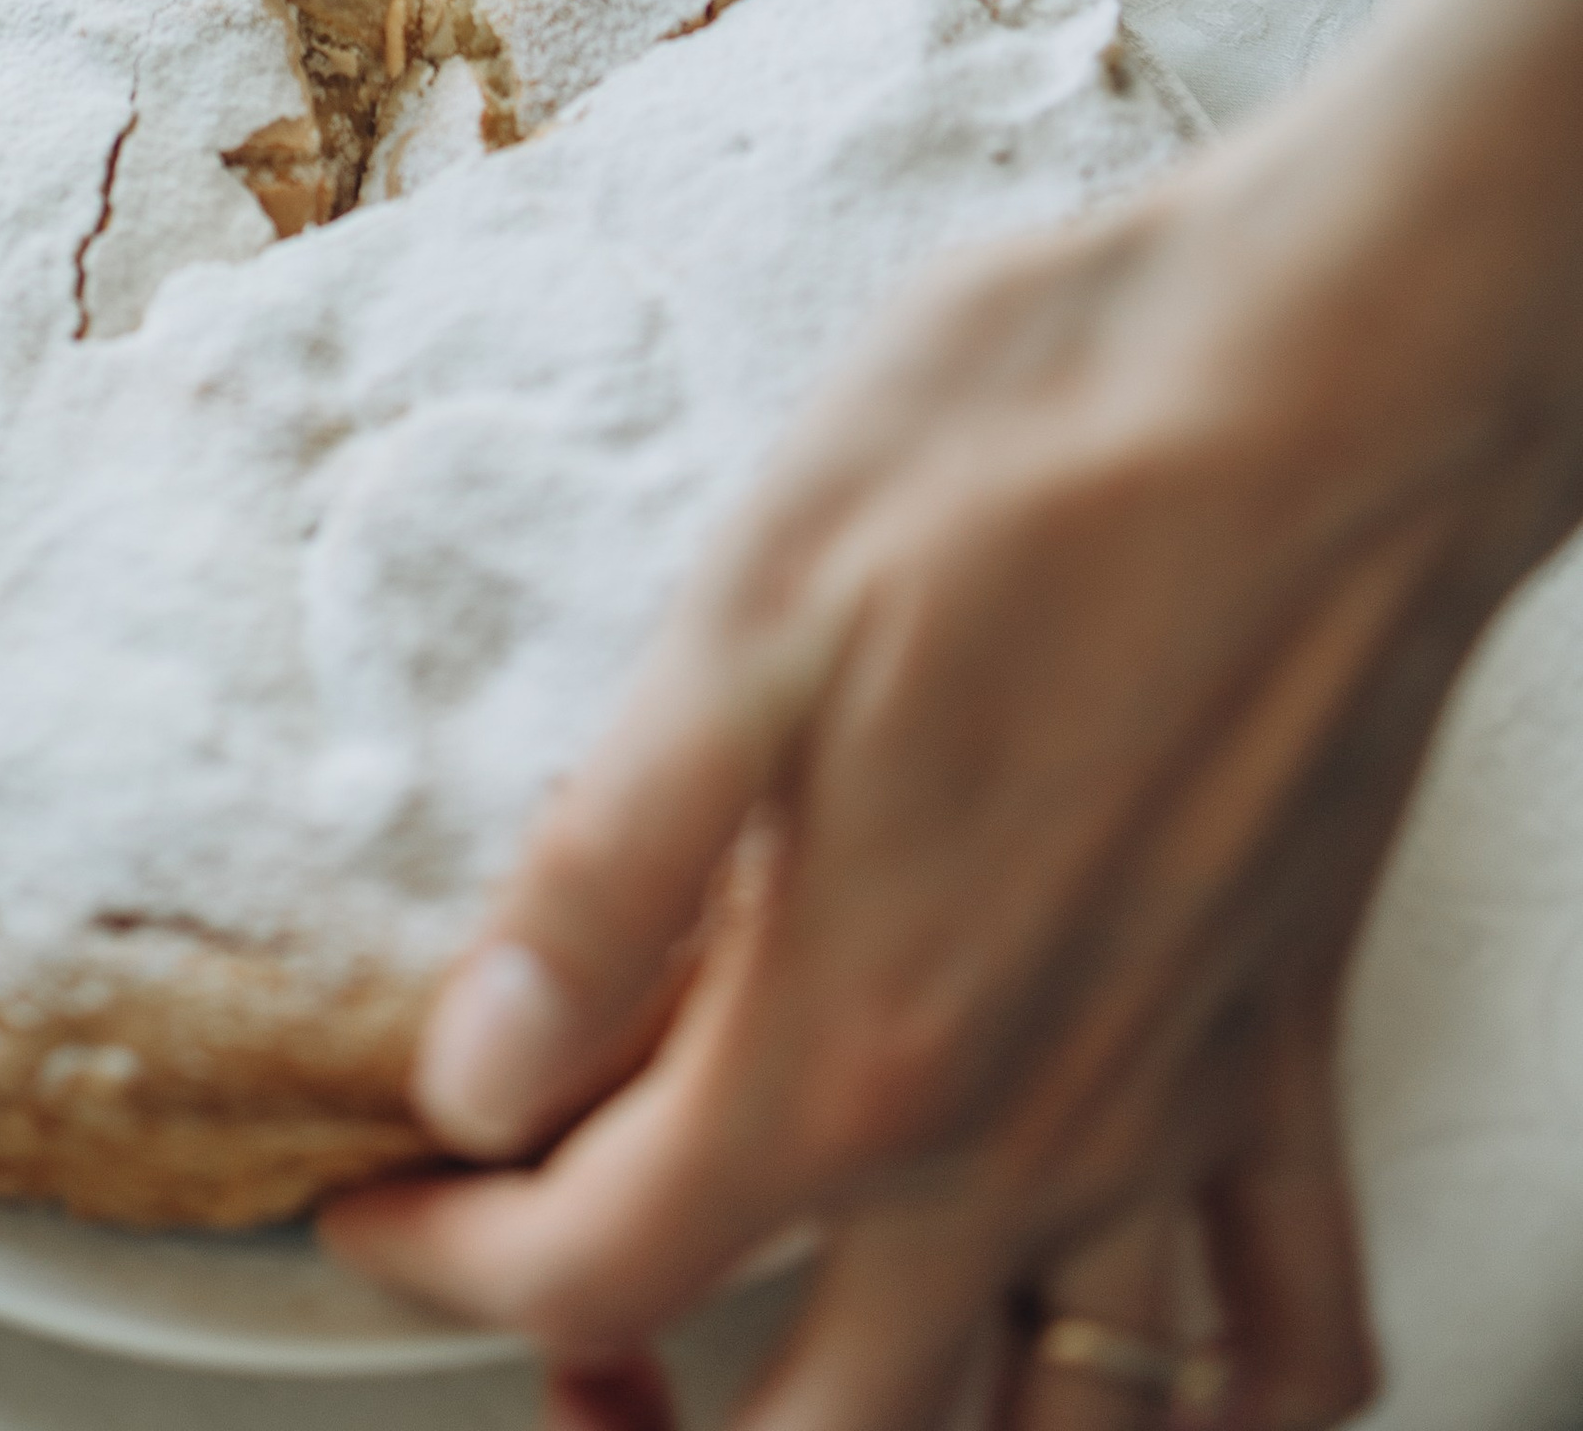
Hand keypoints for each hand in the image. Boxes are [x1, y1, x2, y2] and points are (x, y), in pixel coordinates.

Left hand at [323, 87, 1581, 1429]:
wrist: (1323, 379)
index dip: (446, 1257)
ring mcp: (1169, 1107)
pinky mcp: (1281, 1042)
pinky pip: (1292, 1328)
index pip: (595, 1259)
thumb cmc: (1035, 456)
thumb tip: (474, 1072)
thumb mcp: (744, 622)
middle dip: (650, 1416)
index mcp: (854, 1038)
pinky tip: (1121, 1350)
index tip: (381, 1204)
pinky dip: (1212, 1398)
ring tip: (809, 1374)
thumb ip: (603, 881)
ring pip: (1060, 1429)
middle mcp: (1021, 1130)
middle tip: (560, 1321)